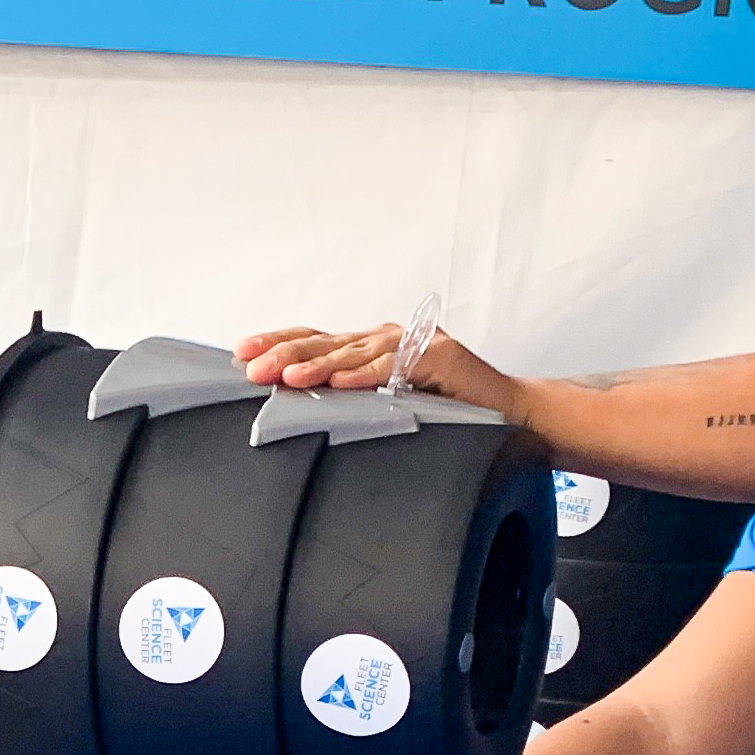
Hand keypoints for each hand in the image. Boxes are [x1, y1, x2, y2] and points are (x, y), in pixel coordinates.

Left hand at [236, 321, 520, 418]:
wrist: (512, 416)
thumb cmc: (449, 413)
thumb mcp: (386, 406)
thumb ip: (349, 401)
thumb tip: (296, 410)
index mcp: (369, 347)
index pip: (315, 340)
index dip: (279, 344)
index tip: (241, 355)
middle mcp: (386, 339)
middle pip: (326, 342)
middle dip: (284, 353)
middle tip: (252, 367)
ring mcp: (413, 344)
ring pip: (355, 352)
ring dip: (318, 364)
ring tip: (285, 375)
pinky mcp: (439, 358)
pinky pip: (395, 367)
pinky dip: (366, 375)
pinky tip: (341, 383)